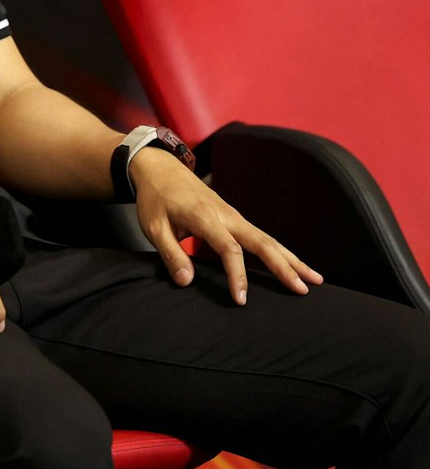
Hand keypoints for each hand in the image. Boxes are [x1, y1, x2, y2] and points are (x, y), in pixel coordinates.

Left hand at [129, 149, 322, 303]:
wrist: (159, 169)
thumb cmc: (155, 198)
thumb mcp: (153, 226)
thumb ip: (170, 254)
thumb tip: (186, 281)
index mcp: (205, 217)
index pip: (229, 249)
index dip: (237, 275)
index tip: (241, 299)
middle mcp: (226, 215)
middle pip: (261, 242)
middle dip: (284, 266)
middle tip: (304, 289)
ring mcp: (233, 215)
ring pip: (267, 239)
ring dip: (291, 259)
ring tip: (314, 279)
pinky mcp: (234, 218)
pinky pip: (261, 236)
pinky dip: (279, 251)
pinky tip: (292, 265)